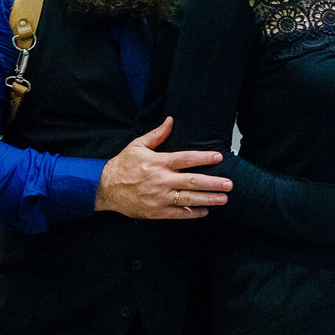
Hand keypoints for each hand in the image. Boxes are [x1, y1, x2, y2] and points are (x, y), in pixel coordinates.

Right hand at [94, 117, 232, 218]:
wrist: (105, 188)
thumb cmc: (123, 165)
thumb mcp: (137, 145)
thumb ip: (157, 134)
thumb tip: (171, 120)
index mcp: (158, 162)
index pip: (186, 159)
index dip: (203, 158)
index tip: (218, 157)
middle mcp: (161, 180)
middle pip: (192, 182)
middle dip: (213, 183)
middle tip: (229, 184)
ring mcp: (159, 198)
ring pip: (188, 199)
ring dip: (208, 200)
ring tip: (224, 199)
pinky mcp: (156, 212)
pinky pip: (178, 214)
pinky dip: (192, 213)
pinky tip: (205, 211)